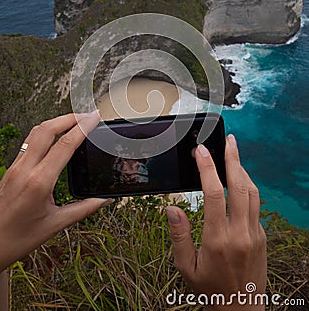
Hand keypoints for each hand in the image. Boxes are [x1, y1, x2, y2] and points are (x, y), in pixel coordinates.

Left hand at [0, 112, 112, 284]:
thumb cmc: (17, 239)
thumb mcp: (55, 225)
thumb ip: (84, 209)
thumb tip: (105, 199)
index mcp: (39, 182)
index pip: (65, 145)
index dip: (83, 127)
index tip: (94, 117)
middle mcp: (25, 169)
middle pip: (47, 129)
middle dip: (69, 117)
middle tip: (87, 114)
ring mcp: (15, 167)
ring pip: (35, 132)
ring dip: (56, 122)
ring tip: (74, 120)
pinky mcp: (11, 169)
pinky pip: (29, 142)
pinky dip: (45, 132)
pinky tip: (55, 137)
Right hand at [166, 135, 266, 309]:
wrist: (241, 310)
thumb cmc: (209, 288)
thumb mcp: (185, 266)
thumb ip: (179, 235)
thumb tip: (172, 207)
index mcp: (217, 240)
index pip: (213, 194)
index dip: (207, 168)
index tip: (201, 151)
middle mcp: (240, 234)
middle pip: (239, 186)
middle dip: (233, 159)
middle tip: (228, 140)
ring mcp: (254, 234)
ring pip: (252, 193)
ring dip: (243, 170)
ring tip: (234, 153)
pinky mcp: (261, 236)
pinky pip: (256, 204)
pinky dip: (247, 186)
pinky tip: (238, 179)